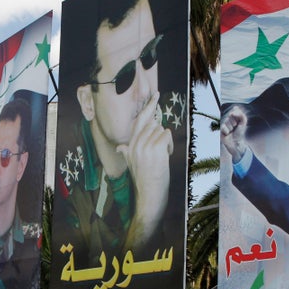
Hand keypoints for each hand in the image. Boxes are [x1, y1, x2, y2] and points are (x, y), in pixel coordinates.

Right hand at [117, 92, 172, 246]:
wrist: (148, 195)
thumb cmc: (144, 180)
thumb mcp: (132, 164)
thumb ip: (127, 152)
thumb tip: (119, 147)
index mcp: (130, 145)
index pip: (139, 120)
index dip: (149, 106)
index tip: (156, 94)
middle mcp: (135, 143)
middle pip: (153, 124)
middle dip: (160, 135)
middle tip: (160, 152)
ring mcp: (144, 146)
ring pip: (161, 130)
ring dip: (165, 143)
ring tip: (161, 158)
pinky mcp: (154, 149)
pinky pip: (166, 135)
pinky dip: (169, 146)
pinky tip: (165, 158)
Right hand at [220, 105, 247, 162]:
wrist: (236, 142)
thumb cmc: (240, 133)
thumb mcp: (243, 122)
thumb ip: (241, 114)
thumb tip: (235, 108)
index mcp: (235, 117)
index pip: (234, 110)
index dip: (236, 114)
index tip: (239, 120)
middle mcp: (229, 119)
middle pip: (230, 115)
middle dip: (234, 121)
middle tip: (235, 126)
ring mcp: (224, 124)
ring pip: (226, 121)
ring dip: (231, 127)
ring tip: (232, 131)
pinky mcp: (221, 129)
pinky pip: (223, 126)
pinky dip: (227, 131)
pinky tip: (228, 134)